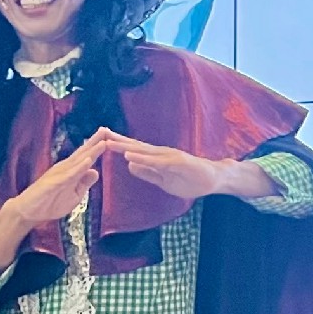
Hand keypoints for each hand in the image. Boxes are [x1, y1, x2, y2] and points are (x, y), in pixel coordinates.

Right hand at [1, 133, 112, 228]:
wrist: (29, 212)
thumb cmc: (50, 203)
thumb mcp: (74, 195)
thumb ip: (84, 183)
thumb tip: (95, 171)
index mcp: (71, 171)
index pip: (86, 156)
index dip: (98, 147)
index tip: (110, 136)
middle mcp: (65, 168)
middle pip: (83, 153)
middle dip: (96, 141)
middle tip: (107, 129)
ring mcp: (59, 174)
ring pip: (78, 160)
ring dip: (90, 150)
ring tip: (103, 140)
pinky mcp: (54, 182)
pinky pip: (69, 174)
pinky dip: (79, 167)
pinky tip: (88, 161)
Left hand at [101, 136, 269, 201]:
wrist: (214, 179)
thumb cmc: (191, 180)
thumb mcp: (163, 180)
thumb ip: (148, 173)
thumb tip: (130, 166)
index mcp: (156, 158)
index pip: (133, 150)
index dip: (117, 145)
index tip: (100, 141)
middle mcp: (160, 153)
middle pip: (134, 146)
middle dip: (116, 140)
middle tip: (98, 133)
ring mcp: (168, 156)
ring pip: (142, 151)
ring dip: (125, 146)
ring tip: (108, 142)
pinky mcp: (176, 162)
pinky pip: (155, 161)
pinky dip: (142, 158)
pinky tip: (130, 155)